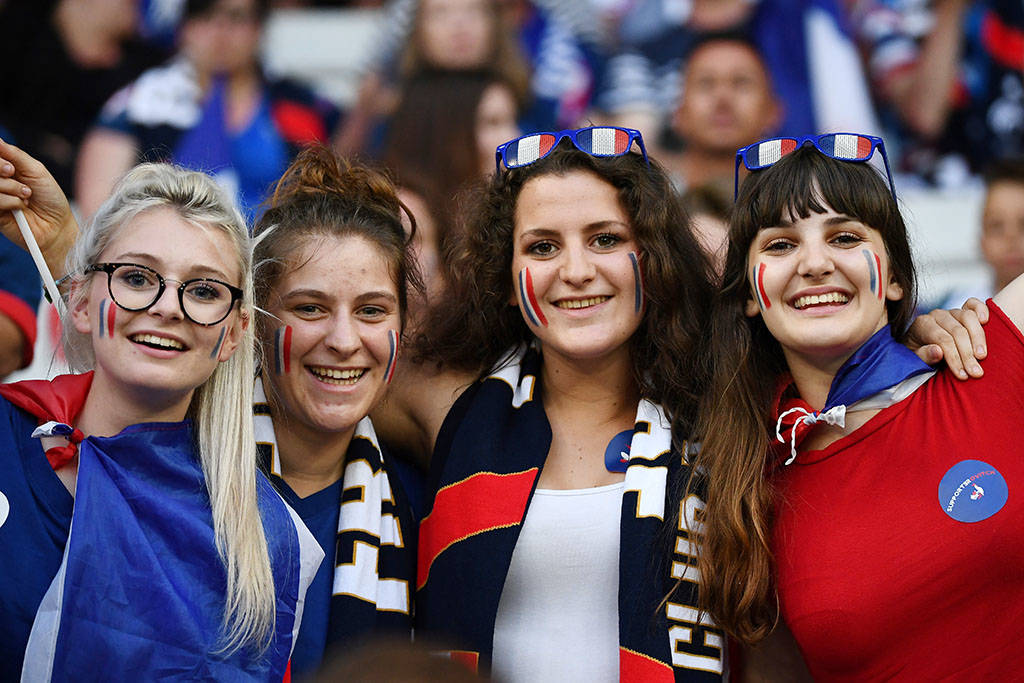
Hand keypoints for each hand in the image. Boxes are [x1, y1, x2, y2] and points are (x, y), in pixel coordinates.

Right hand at [0, 138, 76, 277]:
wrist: (58, 226)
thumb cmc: (50, 198)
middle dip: (0, 169)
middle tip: (13, 174)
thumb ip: (15, 155)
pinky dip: (10, 201)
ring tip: (27, 195)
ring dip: (10, 187)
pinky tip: (21, 206)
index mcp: (6, 169)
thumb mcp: (36, 171)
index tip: (10, 166)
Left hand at [906, 298, 988, 378]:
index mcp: (922, 324)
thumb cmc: (918, 354)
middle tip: (976, 372)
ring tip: (982, 357)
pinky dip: (981, 310)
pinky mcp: (962, 310)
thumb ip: (924, 356)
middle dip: (967, 354)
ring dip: (978, 338)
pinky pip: (973, 304)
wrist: (918, 345)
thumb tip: (938, 351)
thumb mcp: (914, 359)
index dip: (954, 358)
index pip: (942, 340)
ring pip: (968, 318)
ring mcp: (950, 311)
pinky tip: (985, 321)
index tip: (963, 375)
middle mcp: (936, 315)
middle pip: (957, 331)